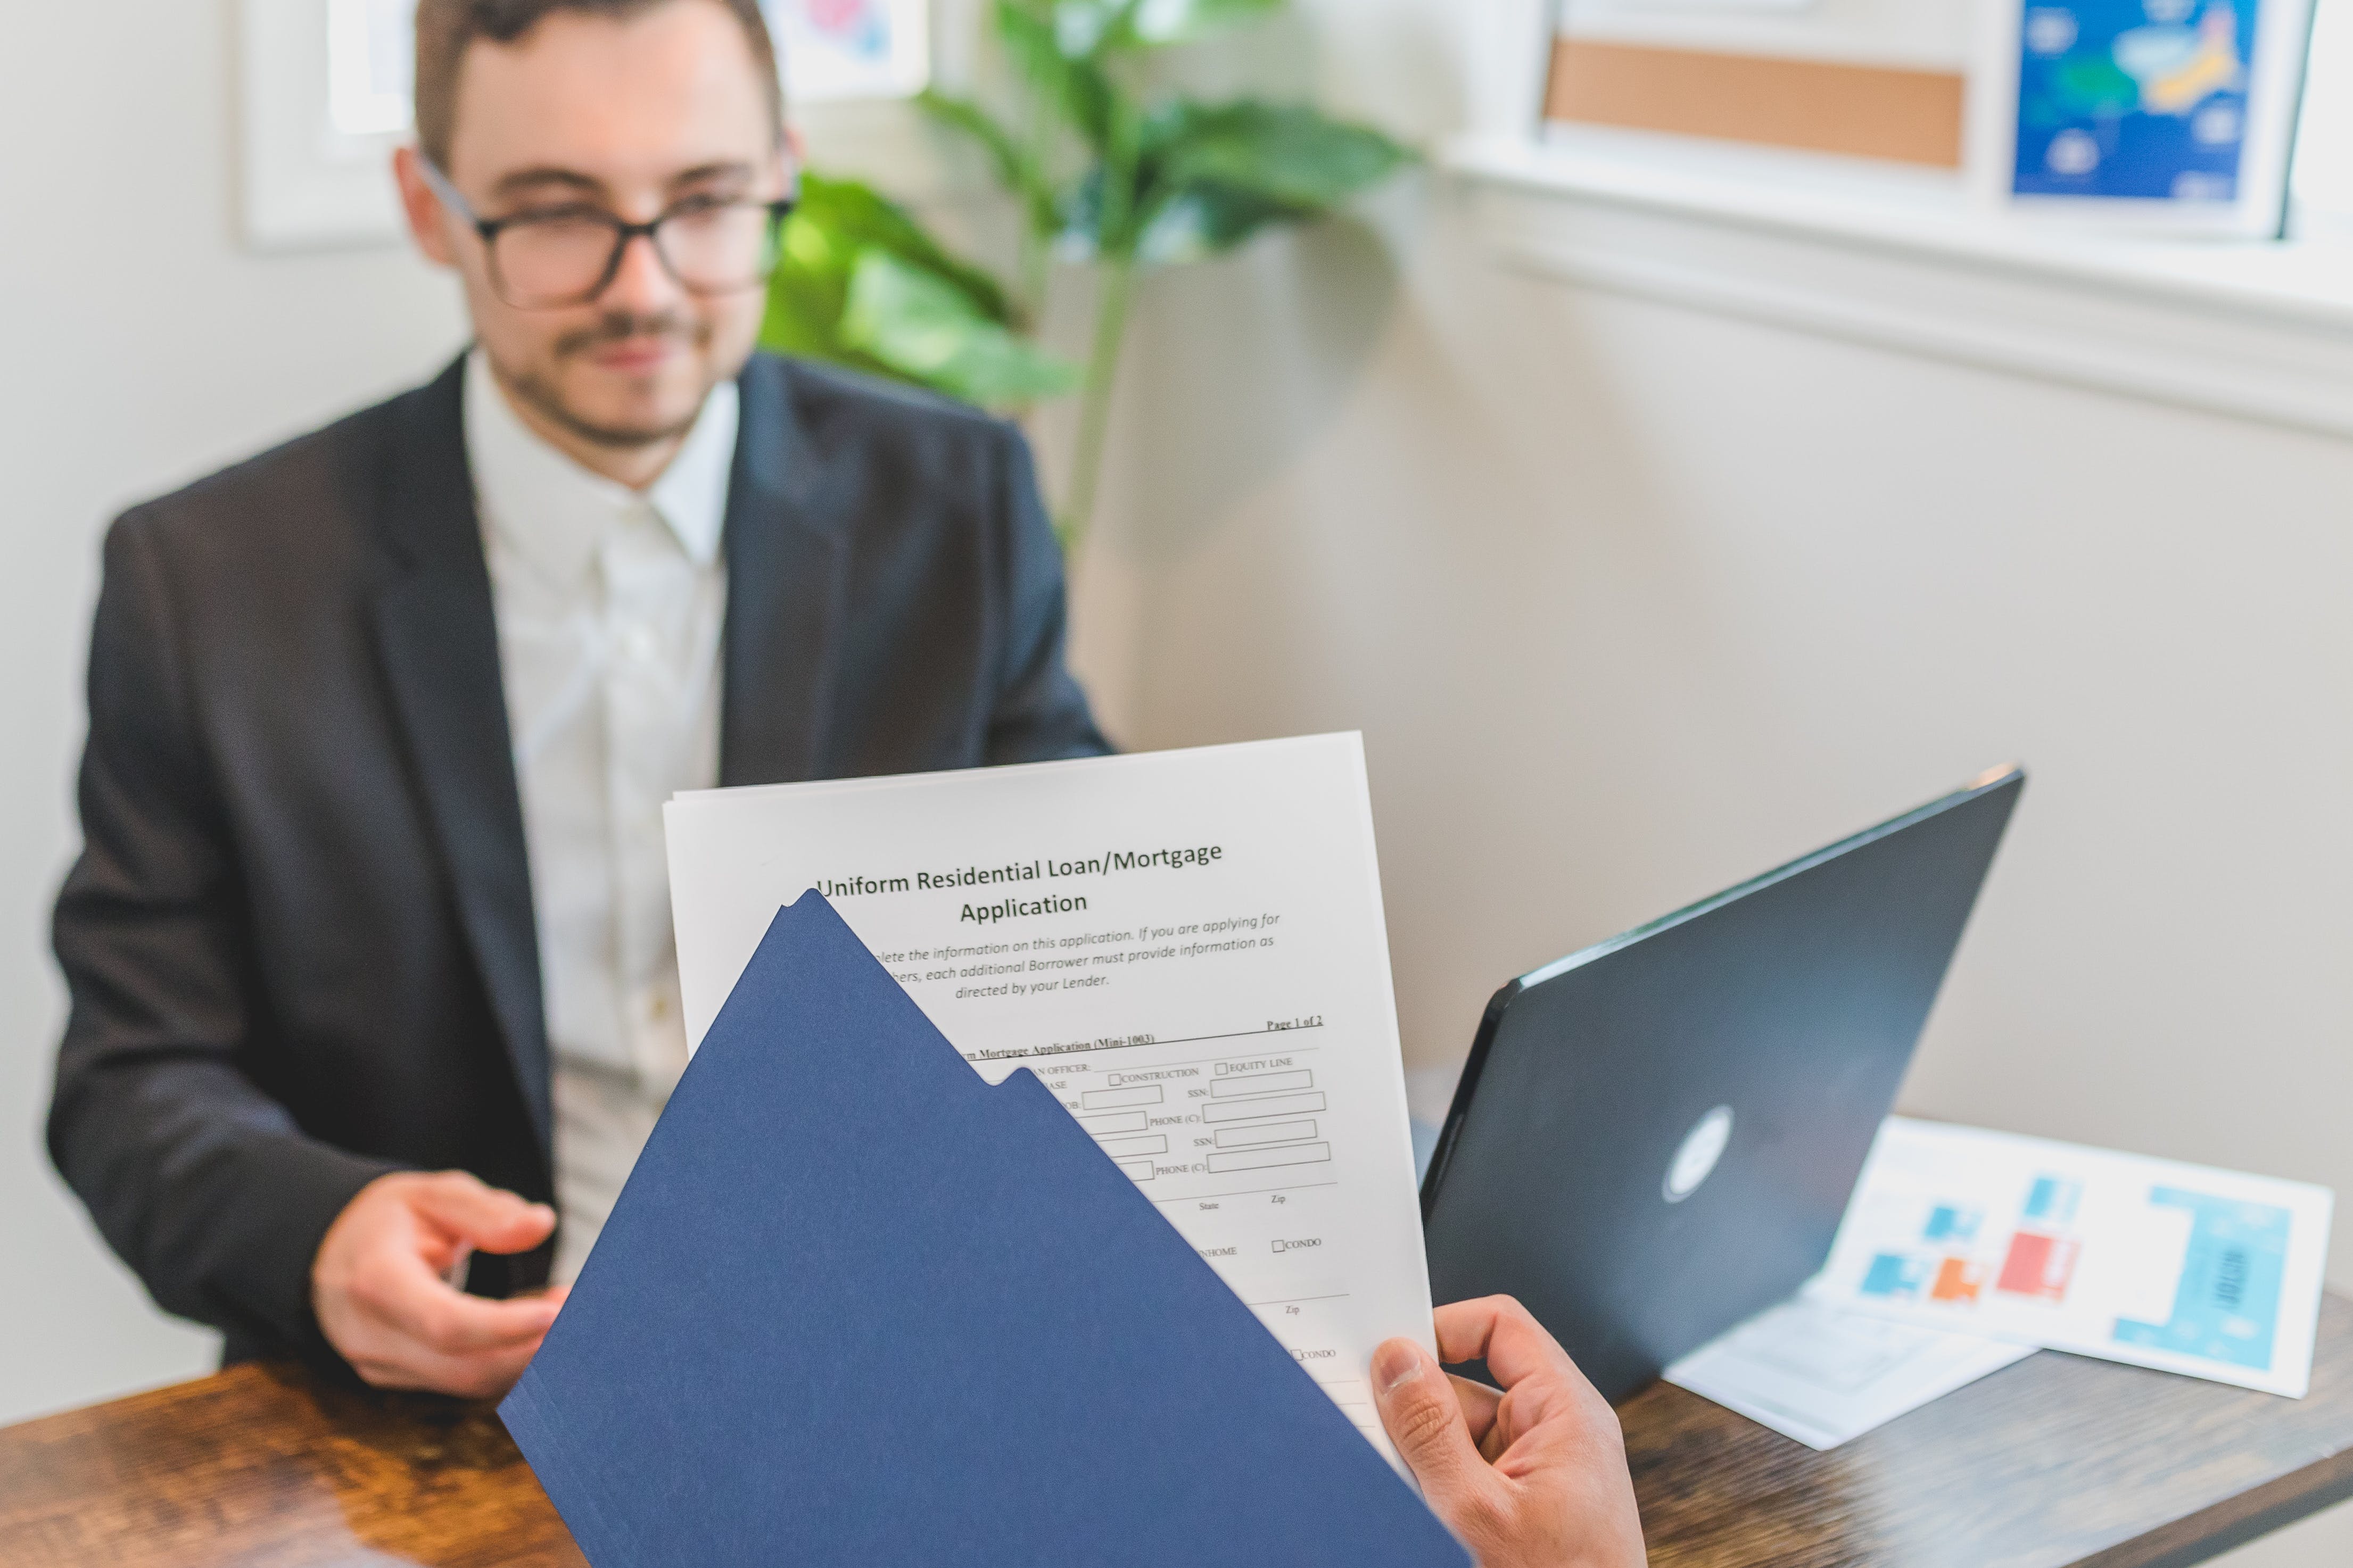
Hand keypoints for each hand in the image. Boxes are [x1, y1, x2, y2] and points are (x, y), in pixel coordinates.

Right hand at [312, 1170, 567, 1397]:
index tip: (557, 1312)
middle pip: (463, 1365)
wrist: (330, 1252)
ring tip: (565, 1313)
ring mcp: (379, 1364)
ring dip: (525, 1356)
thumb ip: (486, 1210)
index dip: (504, 1326)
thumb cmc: (389, 1219)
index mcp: (374, 1280)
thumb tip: (541, 1224)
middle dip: (531, 1346)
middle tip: (582, 1309)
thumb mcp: (432, 1193)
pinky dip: (503, 1361)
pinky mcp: (395, 1377)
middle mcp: (370, 1335)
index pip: (444, 1323)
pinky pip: (457, 1381)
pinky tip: (535, 1333)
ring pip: (465, 1382)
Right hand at [1374, 1296, 1645, 1567]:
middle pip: (1469, 1383)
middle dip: (1417, 1408)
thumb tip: (1397, 1360)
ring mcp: (1542, 1474)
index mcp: (1566, 1414)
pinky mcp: (1526, 1509)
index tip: (1387, 1353)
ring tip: (1405, 1492)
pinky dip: (1435, 1488)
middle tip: (1371, 1427)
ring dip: (1422, 1456)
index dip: (1441, 1326)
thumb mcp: (1475, 1511)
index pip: (1500, 1326)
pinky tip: (1417, 1512)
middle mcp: (1558, 1435)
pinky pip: (1468, 1474)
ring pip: (1460, 1434)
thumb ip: (1429, 1430)